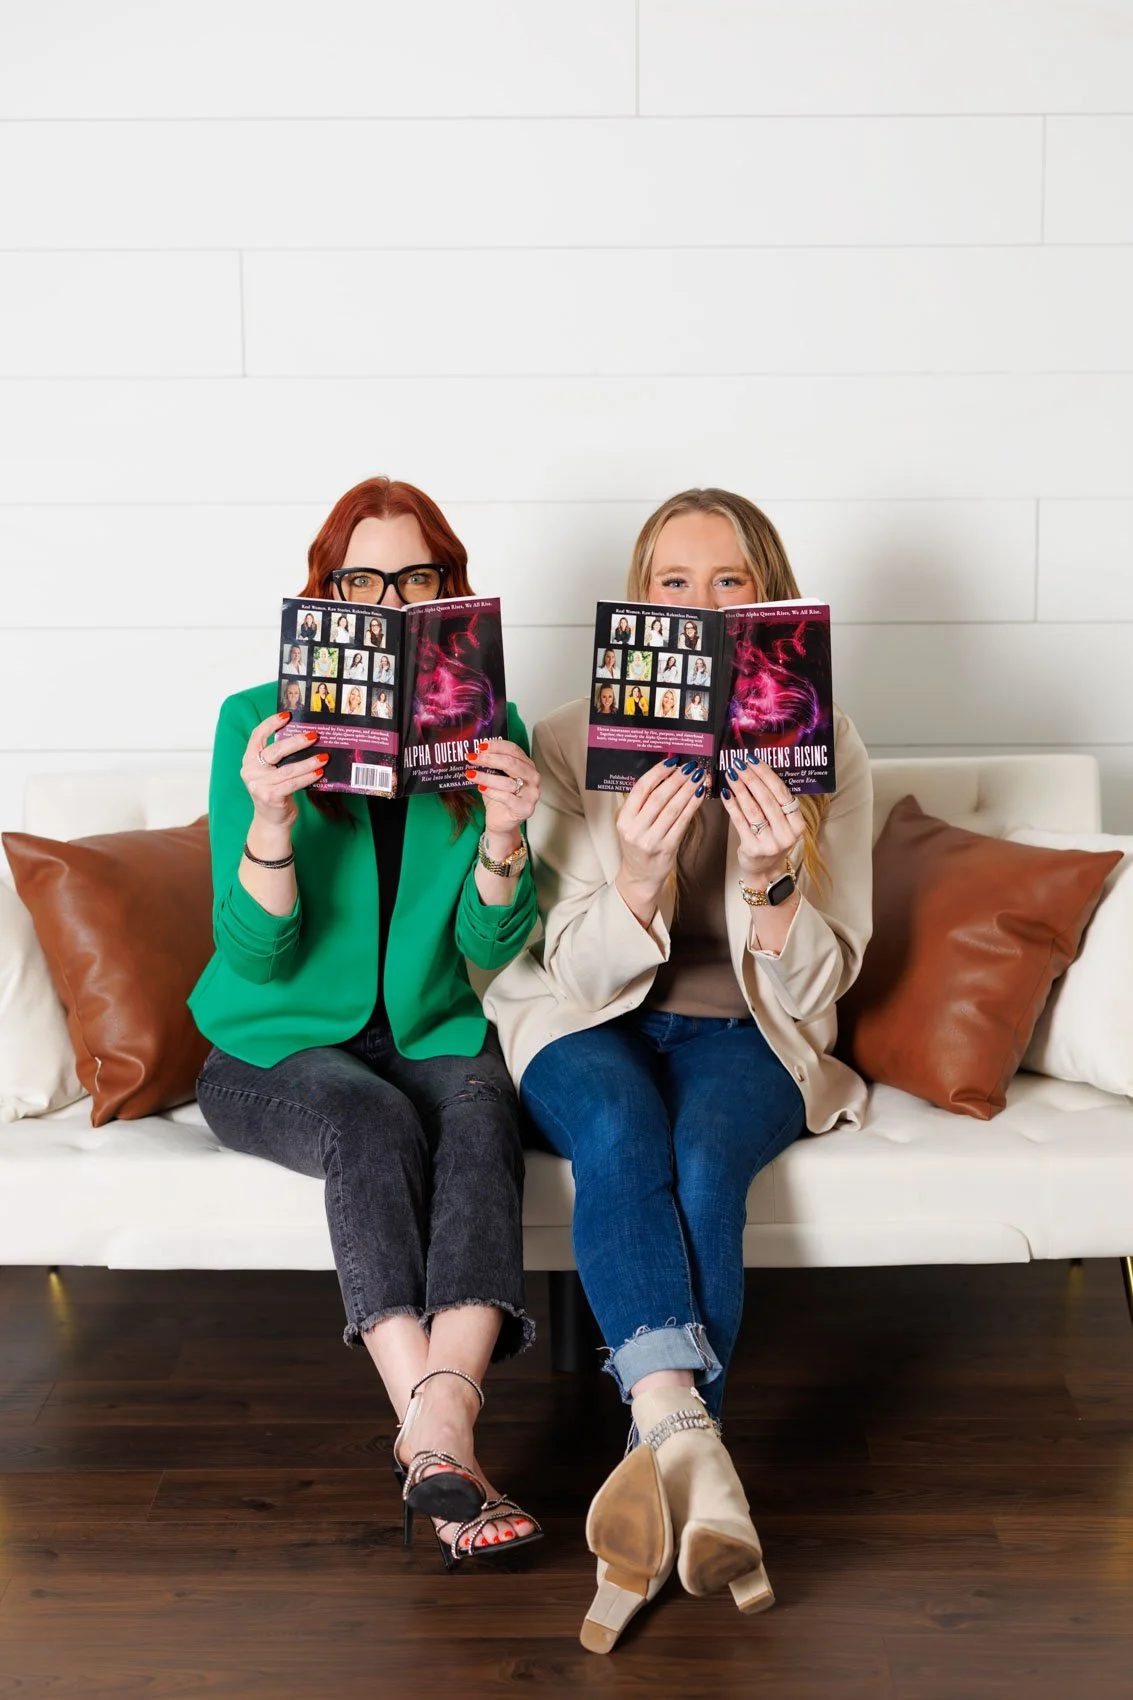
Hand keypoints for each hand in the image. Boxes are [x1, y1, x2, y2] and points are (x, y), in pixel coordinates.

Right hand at [241, 712, 326, 834]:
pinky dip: (308, 777)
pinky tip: (319, 772)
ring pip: (288, 769)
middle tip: (314, 736)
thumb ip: (280, 757)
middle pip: (275, 751)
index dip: (271, 723)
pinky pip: (293, 784)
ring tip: (324, 757)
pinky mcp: (270, 797)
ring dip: (308, 762)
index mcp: (249, 760)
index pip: (257, 736)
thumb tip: (306, 737)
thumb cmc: (276, 791)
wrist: (272, 821)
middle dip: (296, 742)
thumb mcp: (272, 772)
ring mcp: (259, 785)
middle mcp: (251, 771)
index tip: (287, 715)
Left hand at [467, 740, 540, 849]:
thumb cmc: (499, 797)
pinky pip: (506, 798)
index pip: (513, 750)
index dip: (496, 746)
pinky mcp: (525, 808)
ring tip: (470, 774)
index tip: (479, 746)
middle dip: (489, 759)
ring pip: (507, 782)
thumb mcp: (495, 777)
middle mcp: (533, 778)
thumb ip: (491, 765)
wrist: (502, 822)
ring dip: (485, 777)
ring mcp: (531, 794)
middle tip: (472, 758)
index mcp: (527, 765)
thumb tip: (474, 752)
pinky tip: (480, 788)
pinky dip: (491, 792)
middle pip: (512, 763)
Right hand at [616, 756, 707, 921]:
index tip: (673, 761)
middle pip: (659, 797)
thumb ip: (643, 803)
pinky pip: (683, 822)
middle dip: (677, 779)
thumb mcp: (631, 824)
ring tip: (699, 777)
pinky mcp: (667, 848)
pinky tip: (700, 794)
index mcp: (624, 819)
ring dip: (688, 790)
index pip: (641, 789)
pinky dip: (693, 805)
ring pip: (673, 808)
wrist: (640, 876)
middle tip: (691, 767)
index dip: (658, 772)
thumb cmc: (638, 845)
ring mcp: (651, 840)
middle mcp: (635, 830)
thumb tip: (666, 774)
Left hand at [720, 755, 802, 887]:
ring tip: (731, 774)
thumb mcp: (783, 824)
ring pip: (752, 809)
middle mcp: (786, 833)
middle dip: (751, 778)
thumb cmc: (773, 840)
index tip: (753, 760)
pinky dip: (732, 805)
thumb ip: (775, 802)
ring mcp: (770, 842)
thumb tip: (756, 771)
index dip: (766, 774)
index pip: (782, 793)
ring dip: (740, 788)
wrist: (765, 871)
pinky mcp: (753, 848)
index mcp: (797, 823)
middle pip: (766, 799)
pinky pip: (740, 822)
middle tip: (738, 763)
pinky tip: (726, 793)